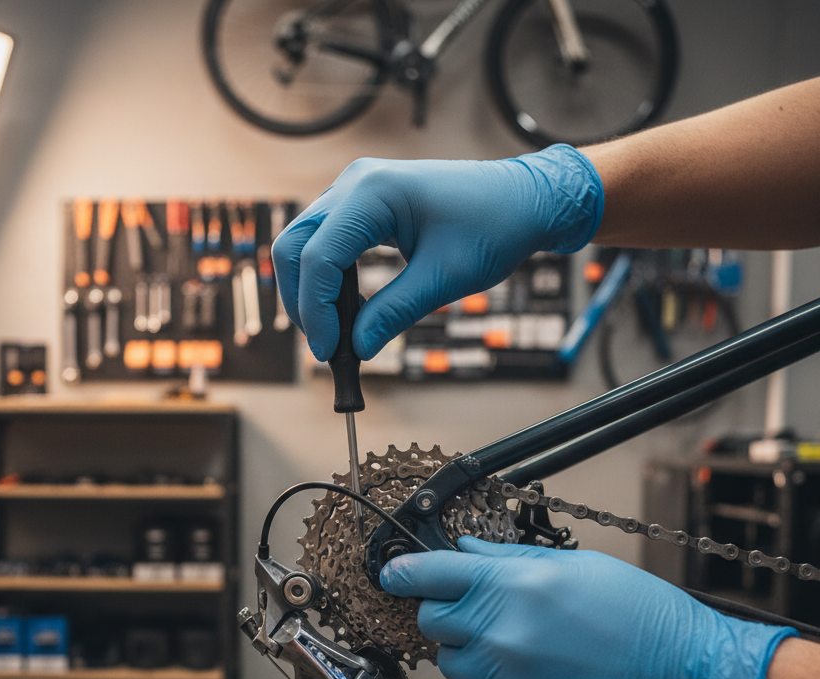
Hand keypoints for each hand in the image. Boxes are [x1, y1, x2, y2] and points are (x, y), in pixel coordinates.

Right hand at [271, 144, 602, 360]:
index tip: (330, 353)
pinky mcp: (362, 203)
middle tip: (326, 347)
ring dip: (312, 292)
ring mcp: (355, 189)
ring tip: (339, 333)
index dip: (317, 311)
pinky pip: (326, 242)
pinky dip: (328, 279)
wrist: (524, 199)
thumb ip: (394, 313)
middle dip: (303, 302)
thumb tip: (356, 349)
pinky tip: (349, 309)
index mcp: (374, 193)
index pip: (318, 257)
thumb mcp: (445, 278)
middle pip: (294, 246)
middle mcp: (355, 183)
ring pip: (304, 244)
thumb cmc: (495, 227)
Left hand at [381, 536, 795, 678]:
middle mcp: (499, 634)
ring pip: (453, 664)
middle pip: (434, 621)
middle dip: (451, 613)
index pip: (429, 574)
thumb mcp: (577, 567)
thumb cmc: (643, 618)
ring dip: (475, 654)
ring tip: (525, 651)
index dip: (403, 571)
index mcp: (512, 587)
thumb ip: (508, 561)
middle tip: (487, 613)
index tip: (391, 573)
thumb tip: (464, 552)